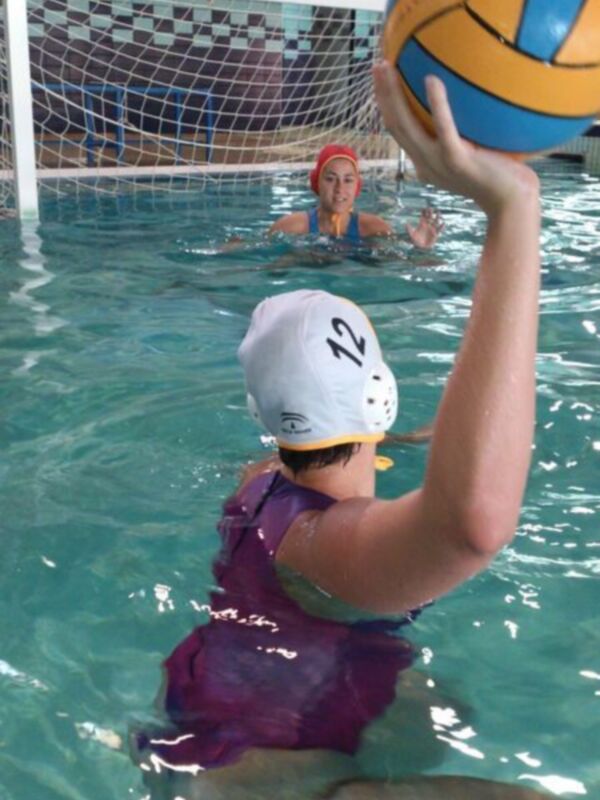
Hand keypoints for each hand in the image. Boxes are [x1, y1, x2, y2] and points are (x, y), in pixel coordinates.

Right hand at [373, 63, 538, 216]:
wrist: (512, 205)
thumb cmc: (503, 179)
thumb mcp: (476, 158)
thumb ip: (466, 138)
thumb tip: (474, 107)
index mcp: (426, 163)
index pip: (401, 132)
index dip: (388, 106)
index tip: (384, 81)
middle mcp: (425, 164)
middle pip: (395, 126)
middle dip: (382, 95)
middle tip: (377, 65)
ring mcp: (438, 163)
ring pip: (406, 126)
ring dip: (392, 96)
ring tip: (386, 68)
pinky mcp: (456, 160)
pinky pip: (443, 128)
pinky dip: (436, 104)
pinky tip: (431, 79)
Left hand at [406, 207, 443, 248]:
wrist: (421, 248)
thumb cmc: (415, 241)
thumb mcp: (411, 235)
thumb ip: (409, 229)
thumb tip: (406, 223)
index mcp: (422, 224)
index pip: (423, 216)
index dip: (424, 212)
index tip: (424, 208)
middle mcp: (427, 225)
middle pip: (430, 216)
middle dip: (430, 212)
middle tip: (431, 208)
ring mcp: (432, 229)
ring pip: (436, 221)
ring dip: (437, 217)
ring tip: (438, 213)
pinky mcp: (436, 234)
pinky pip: (439, 229)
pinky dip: (441, 226)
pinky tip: (443, 223)